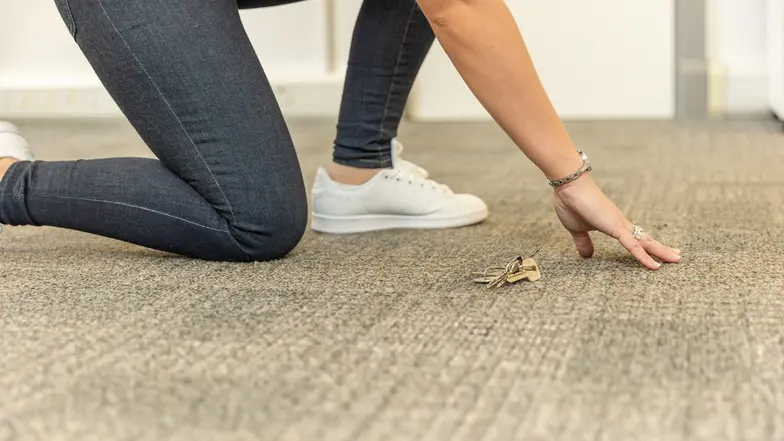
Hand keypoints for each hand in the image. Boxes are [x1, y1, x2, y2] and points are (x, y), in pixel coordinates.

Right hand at [551, 174, 680, 269]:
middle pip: (645, 239)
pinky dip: (644, 256)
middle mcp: (621, 224)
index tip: (656, 252)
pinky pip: (634, 245)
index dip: (645, 245)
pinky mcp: (616, 227)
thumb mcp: (577, 230)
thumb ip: (584, 242)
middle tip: (676, 255)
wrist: (570, 188)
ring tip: (676, 258)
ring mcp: (620, 225)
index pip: (633, 238)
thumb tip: (587, 255)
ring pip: (645, 242)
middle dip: (660, 248)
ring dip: (661, 251)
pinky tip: (655, 265)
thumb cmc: (571, 204)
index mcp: (613, 225)